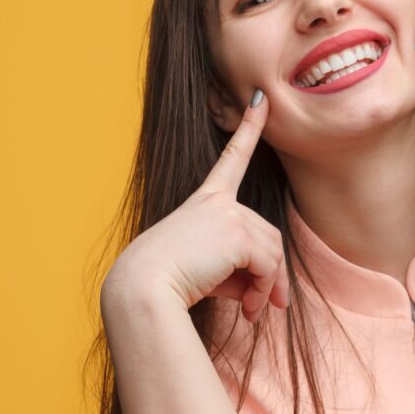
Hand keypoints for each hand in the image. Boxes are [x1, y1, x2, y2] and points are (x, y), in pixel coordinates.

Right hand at [107, 89, 288, 322]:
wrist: (142, 290)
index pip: (232, 158)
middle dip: (272, 275)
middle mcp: (218, 201)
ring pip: (272, 252)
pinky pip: (268, 265)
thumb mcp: (207, 271)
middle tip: (264, 308)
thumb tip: (267, 292)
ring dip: (269, 287)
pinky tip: (250, 310)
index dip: (249, 128)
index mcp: (205, 201)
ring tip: (253, 312)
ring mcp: (228, 214)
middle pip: (268, 234)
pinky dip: (264, 290)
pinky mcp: (237, 233)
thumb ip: (238, 270)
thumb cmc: (167, 283)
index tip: (262, 100)